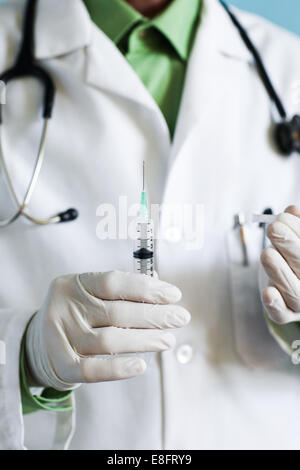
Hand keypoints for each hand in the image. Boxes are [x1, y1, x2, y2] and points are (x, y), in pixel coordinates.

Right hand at [25, 271, 189, 390]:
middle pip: (116, 312)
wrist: (40, 342)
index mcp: (73, 283)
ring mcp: (60, 336)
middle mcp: (64, 307)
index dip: (146, 288)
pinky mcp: (60, 364)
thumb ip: (120, 293)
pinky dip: (118, 369)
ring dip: (144, 341)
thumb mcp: (90, 294)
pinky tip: (141, 366)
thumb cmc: (79, 314)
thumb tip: (163, 294)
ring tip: (168, 340)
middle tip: (180, 318)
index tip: (173, 295)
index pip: (114, 282)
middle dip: (154, 316)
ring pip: (109, 340)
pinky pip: (92, 370)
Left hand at [261, 206, 299, 324]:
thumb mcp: (298, 239)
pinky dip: (274, 304)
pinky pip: (281, 313)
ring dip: (279, 271)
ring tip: (267, 253)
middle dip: (289, 246)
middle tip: (274, 229)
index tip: (286, 216)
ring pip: (294, 291)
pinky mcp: (286, 313)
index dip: (299, 233)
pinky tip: (268, 292)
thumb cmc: (297, 254)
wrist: (292, 277)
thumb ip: (298, 226)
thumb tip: (292, 211)